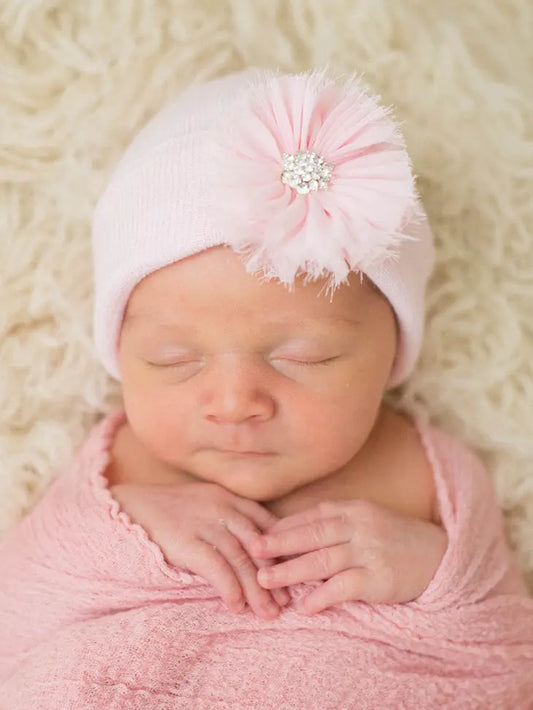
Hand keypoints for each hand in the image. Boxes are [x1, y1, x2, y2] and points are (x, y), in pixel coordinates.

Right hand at [110, 481, 289, 618]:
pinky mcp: (185, 540)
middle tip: (284, 602)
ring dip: (255, 589)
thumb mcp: (204, 504)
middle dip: (273, 575)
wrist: (127, 506)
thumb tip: (254, 550)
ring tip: (266, 613)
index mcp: (228, 497)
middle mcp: (220, 507)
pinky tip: (236, 605)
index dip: (281, 549)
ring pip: (240, 558)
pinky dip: (229, 587)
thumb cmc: (168, 510)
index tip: (292, 572)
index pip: (265, 522)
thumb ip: (228, 519)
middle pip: (257, 544)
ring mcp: (203, 522)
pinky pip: (215, 566)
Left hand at [248, 499, 447, 614]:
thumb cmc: (396, 538)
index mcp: (353, 509)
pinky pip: (344, 587)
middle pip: (311, 535)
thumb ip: (336, 523)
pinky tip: (304, 606)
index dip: (282, 527)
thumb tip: (295, 534)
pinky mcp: (379, 578)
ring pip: (322, 560)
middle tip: (252, 551)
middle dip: (278, 544)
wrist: (440, 556)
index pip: (310, 516)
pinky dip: (322, 596)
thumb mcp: (367, 519)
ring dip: (290, 570)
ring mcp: (369, 552)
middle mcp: (359, 526)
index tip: (257, 534)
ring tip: (266, 580)